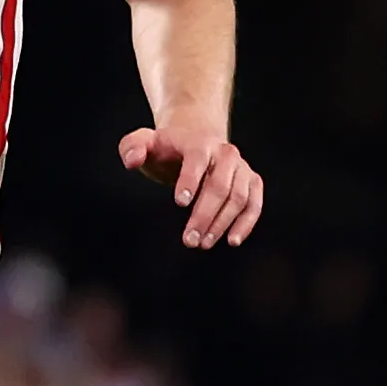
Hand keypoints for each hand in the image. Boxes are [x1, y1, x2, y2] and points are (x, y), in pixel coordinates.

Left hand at [118, 126, 263, 249]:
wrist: (196, 141)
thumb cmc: (167, 149)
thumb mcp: (144, 142)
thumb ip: (132, 148)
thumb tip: (133, 161)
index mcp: (199, 142)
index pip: (197, 158)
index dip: (190, 180)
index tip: (179, 203)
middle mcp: (225, 153)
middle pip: (220, 185)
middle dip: (204, 214)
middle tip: (189, 240)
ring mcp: (241, 168)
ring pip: (238, 197)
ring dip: (222, 223)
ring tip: (203, 243)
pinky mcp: (251, 182)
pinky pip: (254, 203)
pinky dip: (246, 223)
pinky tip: (232, 240)